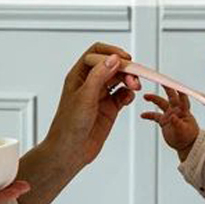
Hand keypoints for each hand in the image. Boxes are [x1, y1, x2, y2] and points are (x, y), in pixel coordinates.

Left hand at [42, 43, 140, 172]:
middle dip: (124, 68)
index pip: (96, 54)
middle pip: (111, 65)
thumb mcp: (85, 97)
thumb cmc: (69, 125)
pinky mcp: (109, 109)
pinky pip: (123, 95)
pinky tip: (129, 98)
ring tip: (135, 87)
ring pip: (119, 79)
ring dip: (129, 80)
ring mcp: (100, 96)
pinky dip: (129, 94)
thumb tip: (113, 58)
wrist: (70, 151)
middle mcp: (90, 83)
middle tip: (134, 77)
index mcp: (79, 76)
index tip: (125, 59)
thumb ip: (99, 76)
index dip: (111, 53)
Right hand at [140, 88, 198, 161]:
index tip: (174, 84)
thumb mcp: (183, 131)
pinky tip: (142, 115)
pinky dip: (149, 115)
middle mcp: (176, 110)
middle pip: (171, 96)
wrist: (186, 146)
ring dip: (154, 99)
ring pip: (161, 103)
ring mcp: (169, 114)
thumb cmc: (189, 137)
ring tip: (145, 96)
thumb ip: (177, 123)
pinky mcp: (164, 121)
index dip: (179, 90)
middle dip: (167, 88)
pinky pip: (155, 116)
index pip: (182, 98)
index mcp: (184, 111)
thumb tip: (172, 116)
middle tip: (161, 81)